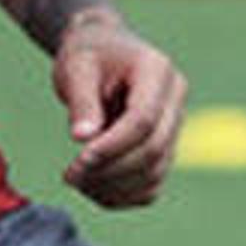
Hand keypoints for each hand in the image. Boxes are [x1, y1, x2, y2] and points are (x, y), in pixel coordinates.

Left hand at [52, 7, 184, 210]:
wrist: (102, 50)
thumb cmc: (88, 55)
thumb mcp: (76, 67)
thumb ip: (81, 101)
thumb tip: (83, 138)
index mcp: (157, 70)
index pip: (144, 120)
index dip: (113, 146)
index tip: (78, 160)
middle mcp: (175, 99)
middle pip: (153, 150)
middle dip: (110, 170)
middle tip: (70, 176)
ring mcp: (174, 126)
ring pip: (154, 173)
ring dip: (113, 188)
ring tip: (76, 179)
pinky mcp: (165, 149)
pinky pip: (151, 185)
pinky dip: (122, 196)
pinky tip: (91, 187)